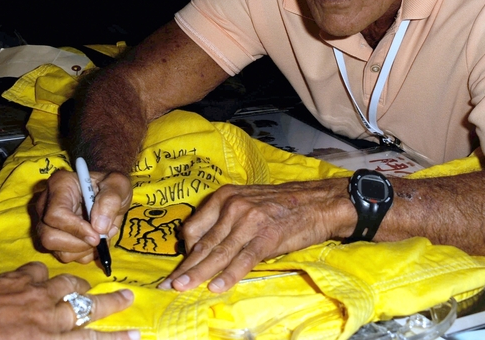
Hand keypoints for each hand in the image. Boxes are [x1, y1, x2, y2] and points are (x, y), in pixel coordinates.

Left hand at [0, 262, 137, 339]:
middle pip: (88, 307)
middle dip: (111, 303)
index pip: (93, 339)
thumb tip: (63, 338)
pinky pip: (36, 270)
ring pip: (66, 283)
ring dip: (77, 284)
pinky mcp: (15, 279)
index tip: (137, 334)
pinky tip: (38, 277)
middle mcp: (49, 316)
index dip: (116, 337)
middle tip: (128, 296)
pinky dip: (40, 274)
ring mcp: (33, 294)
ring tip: (83, 284)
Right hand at [35, 168, 131, 263]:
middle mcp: (46, 205)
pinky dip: (84, 253)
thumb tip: (100, 227)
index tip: (97, 235)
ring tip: (101, 235)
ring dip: (83, 249)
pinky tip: (94, 239)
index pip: (55, 214)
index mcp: (59, 185)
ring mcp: (47, 223)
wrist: (108, 193)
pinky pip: (65, 256)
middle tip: (100, 238)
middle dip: (78, 243)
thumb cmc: (110, 185)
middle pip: (49, 237)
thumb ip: (111, 200)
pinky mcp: (54, 238)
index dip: (76, 229)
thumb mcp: (118, 184)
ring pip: (56, 250)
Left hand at [158, 178, 354, 292]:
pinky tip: (217, 286)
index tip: (178, 269)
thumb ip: (224, 220)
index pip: (194, 227)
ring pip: (219, 252)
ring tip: (182, 288)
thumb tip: (203, 248)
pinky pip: (243, 258)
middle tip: (168, 285)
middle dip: (185, 267)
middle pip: (203, 242)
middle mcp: (233, 206)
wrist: (316, 202)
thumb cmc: (280, 205)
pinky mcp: (266, 236)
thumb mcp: (246, 203)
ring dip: (199, 273)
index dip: (185, 251)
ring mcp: (249, 221)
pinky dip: (229, 274)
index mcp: (224, 196)